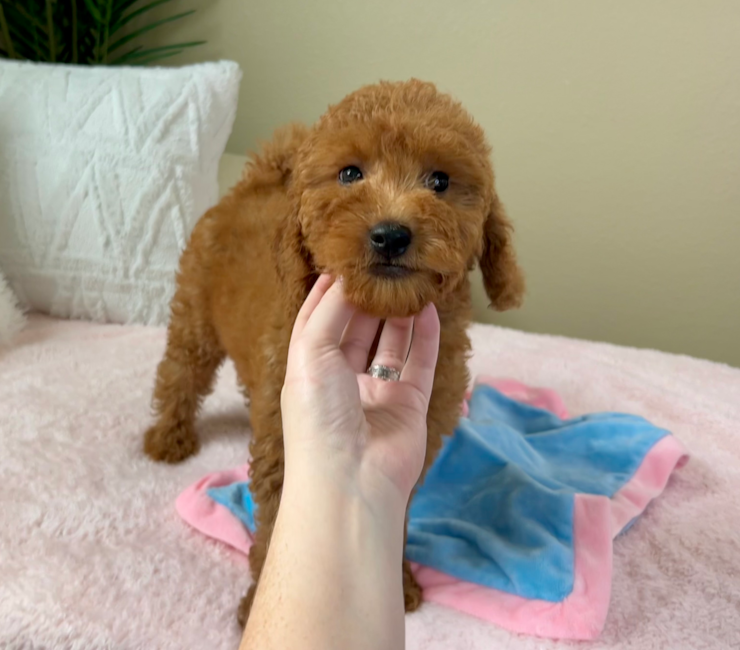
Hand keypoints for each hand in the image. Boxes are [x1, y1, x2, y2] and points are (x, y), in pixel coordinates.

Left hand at [280, 274, 440, 501]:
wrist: (351, 481)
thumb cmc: (319, 415)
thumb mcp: (312, 351)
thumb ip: (331, 310)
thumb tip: (346, 276)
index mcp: (309, 367)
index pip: (318, 319)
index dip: (330, 289)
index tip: (347, 257)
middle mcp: (341, 378)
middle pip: (357, 327)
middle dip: (370, 296)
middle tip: (388, 261)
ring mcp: (377, 392)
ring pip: (391, 342)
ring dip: (400, 311)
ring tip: (412, 277)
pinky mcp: (409, 404)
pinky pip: (419, 362)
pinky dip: (425, 335)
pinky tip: (431, 307)